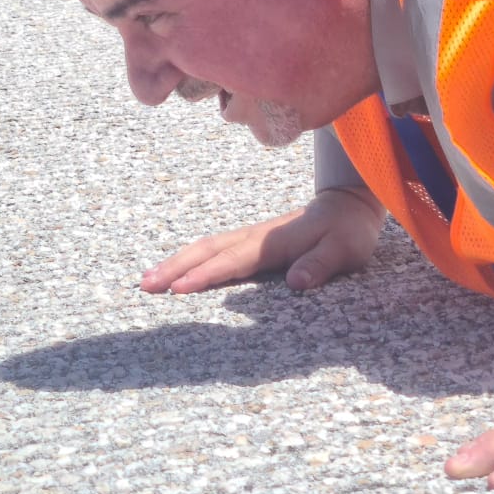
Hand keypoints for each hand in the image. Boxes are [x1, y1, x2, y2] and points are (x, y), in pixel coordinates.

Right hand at [140, 188, 382, 294]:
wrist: (348, 203)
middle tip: (145, 286)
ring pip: (206, 246)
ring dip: (175, 261)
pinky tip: (174, 270)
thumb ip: (321, 264)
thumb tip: (296, 282)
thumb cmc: (348, 231)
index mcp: (275, 241)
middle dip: (175, 267)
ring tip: (147, 281)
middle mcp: (256, 236)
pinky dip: (189, 258)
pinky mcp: (250, 239)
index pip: (235, 260)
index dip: (207, 275)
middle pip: (208, 250)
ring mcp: (250, 235)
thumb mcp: (345, 250)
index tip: (178, 289)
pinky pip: (214, 248)